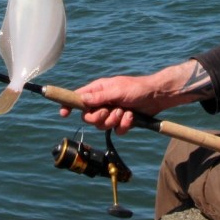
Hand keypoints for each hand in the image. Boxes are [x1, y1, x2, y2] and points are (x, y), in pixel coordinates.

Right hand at [57, 60, 211, 135]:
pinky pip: (116, 131)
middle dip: (100, 117)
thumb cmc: (137, 88)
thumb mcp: (117, 90)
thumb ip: (99, 96)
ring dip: (114, 121)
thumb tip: (81, 98)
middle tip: (110, 111)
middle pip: (88, 117)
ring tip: (125, 112)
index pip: (78, 98)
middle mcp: (102, 102)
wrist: (156, 97)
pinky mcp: (121, 122)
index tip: (63, 113)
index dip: (69, 105)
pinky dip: (124, 125)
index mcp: (98, 90)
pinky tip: (131, 117)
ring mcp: (111, 113)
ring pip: (101, 126)